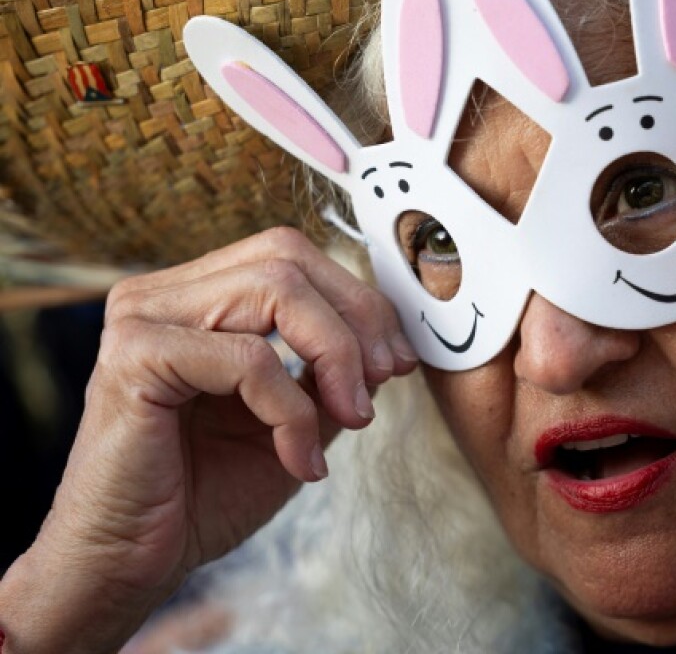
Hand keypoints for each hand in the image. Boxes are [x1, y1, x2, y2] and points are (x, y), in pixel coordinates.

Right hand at [0, 228, 416, 652]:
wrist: (130, 565)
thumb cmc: (204, 495)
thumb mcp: (293, 419)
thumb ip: (330, 370)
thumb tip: (386, 337)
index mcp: (194, 297)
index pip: (291, 257)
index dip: (358, 302)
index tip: (398, 362)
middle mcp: (162, 294)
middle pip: (287, 257)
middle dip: (356, 317)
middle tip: (386, 381)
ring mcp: (142, 318)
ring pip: (276, 290)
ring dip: (334, 356)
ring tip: (352, 419)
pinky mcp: (135, 357)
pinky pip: (249, 358)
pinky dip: (292, 409)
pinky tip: (300, 459)